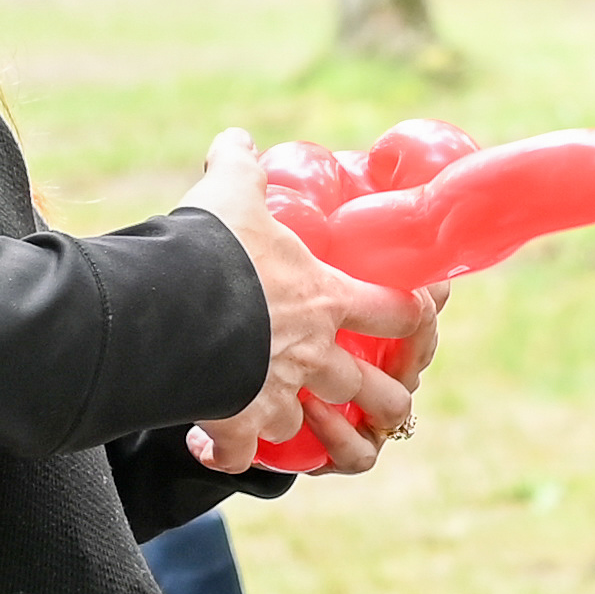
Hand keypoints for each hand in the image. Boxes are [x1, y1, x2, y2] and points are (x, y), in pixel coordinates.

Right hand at [179, 130, 428, 476]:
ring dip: (300, 425)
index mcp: (327, 299)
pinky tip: (211, 446)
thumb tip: (236, 140)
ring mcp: (278, 393)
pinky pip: (239, 453)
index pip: (395, 308)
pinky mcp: (235, 422)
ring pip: (307, 426)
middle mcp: (314, 353)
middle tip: (384, 402)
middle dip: (383, 399)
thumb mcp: (232, 194)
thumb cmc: (216, 247)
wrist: (173, 306)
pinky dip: (226, 453)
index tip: (421, 315)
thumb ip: (240, 168)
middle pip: (372, 389)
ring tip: (285, 422)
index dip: (414, 313)